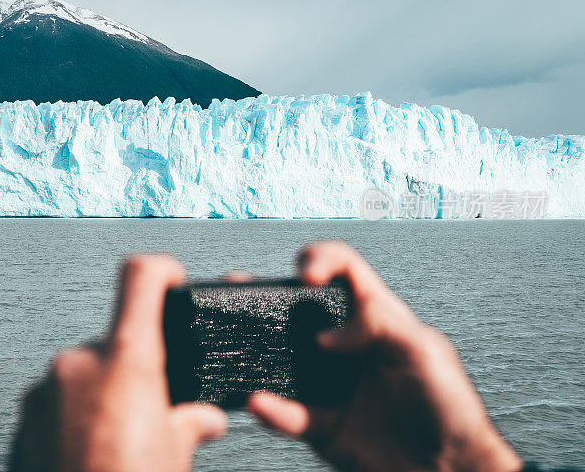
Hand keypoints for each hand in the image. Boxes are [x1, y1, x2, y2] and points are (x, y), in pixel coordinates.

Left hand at [10, 255, 226, 471]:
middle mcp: (79, 362)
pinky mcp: (24, 418)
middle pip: (116, 341)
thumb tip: (205, 419)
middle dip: (134, 371)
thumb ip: (189, 424)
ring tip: (117, 443)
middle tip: (150, 412)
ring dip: (103, 396)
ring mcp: (44, 390)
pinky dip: (76, 417)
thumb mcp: (174, 458)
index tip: (172, 278)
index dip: (161, 270)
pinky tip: (89, 454)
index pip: (140, 279)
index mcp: (126, 361)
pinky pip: (57, 402)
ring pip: (85, 375)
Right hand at [248, 241, 522, 471]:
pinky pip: (288, 414)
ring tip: (235, 334)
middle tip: (246, 287)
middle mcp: (347, 346)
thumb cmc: (450, 408)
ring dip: (257, 345)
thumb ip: (380, 325)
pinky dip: (272, 409)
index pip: (344, 270)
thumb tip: (327, 334)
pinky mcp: (322, 424)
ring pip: (282, 359)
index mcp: (376, 317)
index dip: (322, 259)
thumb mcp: (424, 351)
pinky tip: (261, 401)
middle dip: (269, 292)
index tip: (307, 276)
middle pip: (300, 307)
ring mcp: (330, 384)